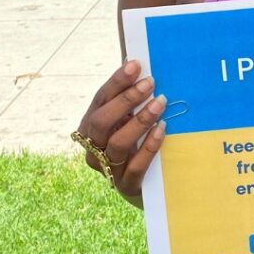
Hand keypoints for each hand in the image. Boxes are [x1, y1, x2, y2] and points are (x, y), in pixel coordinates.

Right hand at [74, 59, 167, 199]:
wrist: (145, 189)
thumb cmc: (136, 146)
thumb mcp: (129, 122)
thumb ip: (130, 100)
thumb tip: (137, 64)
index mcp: (90, 128)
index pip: (100, 100)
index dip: (116, 82)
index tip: (135, 64)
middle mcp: (93, 148)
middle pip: (102, 121)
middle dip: (126, 99)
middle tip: (150, 83)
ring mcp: (108, 169)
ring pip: (117, 143)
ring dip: (140, 120)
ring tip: (160, 103)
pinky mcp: (126, 186)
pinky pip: (135, 166)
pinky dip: (149, 146)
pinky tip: (162, 129)